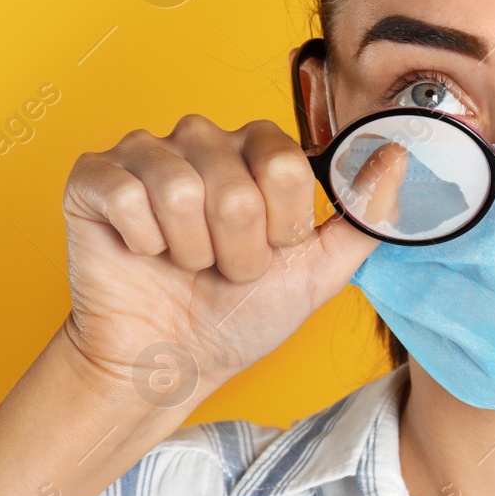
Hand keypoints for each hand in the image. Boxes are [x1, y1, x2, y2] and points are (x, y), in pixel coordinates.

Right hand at [60, 115, 387, 405]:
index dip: (281, 227)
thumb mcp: (322, 268)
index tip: (272, 252)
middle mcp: (204, 138)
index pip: (286, 165)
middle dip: (237, 249)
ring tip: (187, 263)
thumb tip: (399, 153)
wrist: (174, 358)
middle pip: (235, 184)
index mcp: (260, 150)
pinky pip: (125, 194)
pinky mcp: (94, 176)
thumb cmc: (242, 311)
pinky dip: (143, 243)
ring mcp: (146, 152)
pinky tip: (144, 253)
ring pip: (180, 190)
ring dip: (190, 250)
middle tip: (223, 267)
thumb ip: (365, 212)